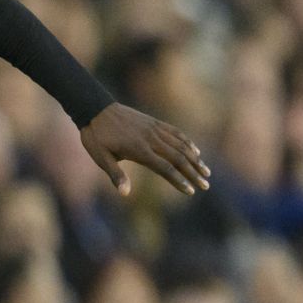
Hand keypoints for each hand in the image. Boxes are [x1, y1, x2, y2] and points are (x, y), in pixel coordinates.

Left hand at [80, 104, 209, 197]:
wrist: (95, 108)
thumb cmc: (96, 136)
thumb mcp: (100, 158)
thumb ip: (116, 174)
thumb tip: (125, 193)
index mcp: (139, 150)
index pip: (165, 168)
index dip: (179, 180)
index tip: (190, 191)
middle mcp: (151, 139)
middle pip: (178, 158)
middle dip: (193, 173)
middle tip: (206, 185)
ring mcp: (155, 129)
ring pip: (181, 145)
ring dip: (195, 159)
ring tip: (206, 171)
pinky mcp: (154, 122)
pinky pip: (176, 132)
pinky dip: (188, 142)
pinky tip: (195, 151)